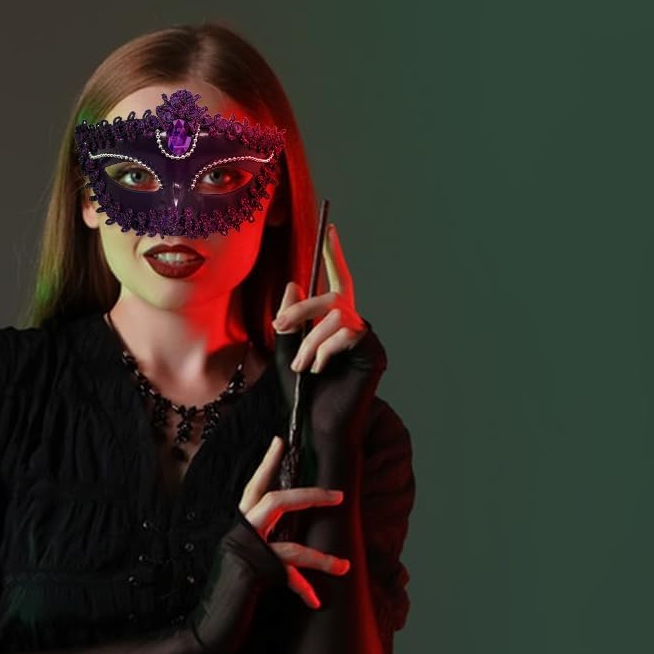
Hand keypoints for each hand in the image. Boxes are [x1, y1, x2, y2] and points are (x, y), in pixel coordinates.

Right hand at [187, 436, 349, 653]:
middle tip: (339, 495)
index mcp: (239, 527)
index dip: (267, 462)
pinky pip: (288, 577)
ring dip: (322, 558)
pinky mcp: (253, 574)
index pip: (254, 487)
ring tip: (345, 567)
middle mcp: (240, 533)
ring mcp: (245, 552)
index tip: (280, 440)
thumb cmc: (230, 595)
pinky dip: (303, 589)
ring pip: (291, 543)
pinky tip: (315, 601)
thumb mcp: (248, 563)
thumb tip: (288, 539)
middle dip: (311, 496)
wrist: (205, 628)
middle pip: (277, 500)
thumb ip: (263, 545)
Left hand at [272, 222, 386, 446]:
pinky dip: (325, 350)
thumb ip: (289, 320)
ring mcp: (367, 339)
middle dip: (303, 310)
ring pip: (336, 318)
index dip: (335, 255)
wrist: (317, 426)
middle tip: (279, 327)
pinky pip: (348, 334)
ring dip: (310, 341)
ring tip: (301, 367)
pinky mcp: (374, 353)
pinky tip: (320, 370)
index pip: (337, 283)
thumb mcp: (286, 351)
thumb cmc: (304, 394)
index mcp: (335, 323)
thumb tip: (294, 282)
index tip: (331, 227)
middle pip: (334, 297)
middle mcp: (355, 326)